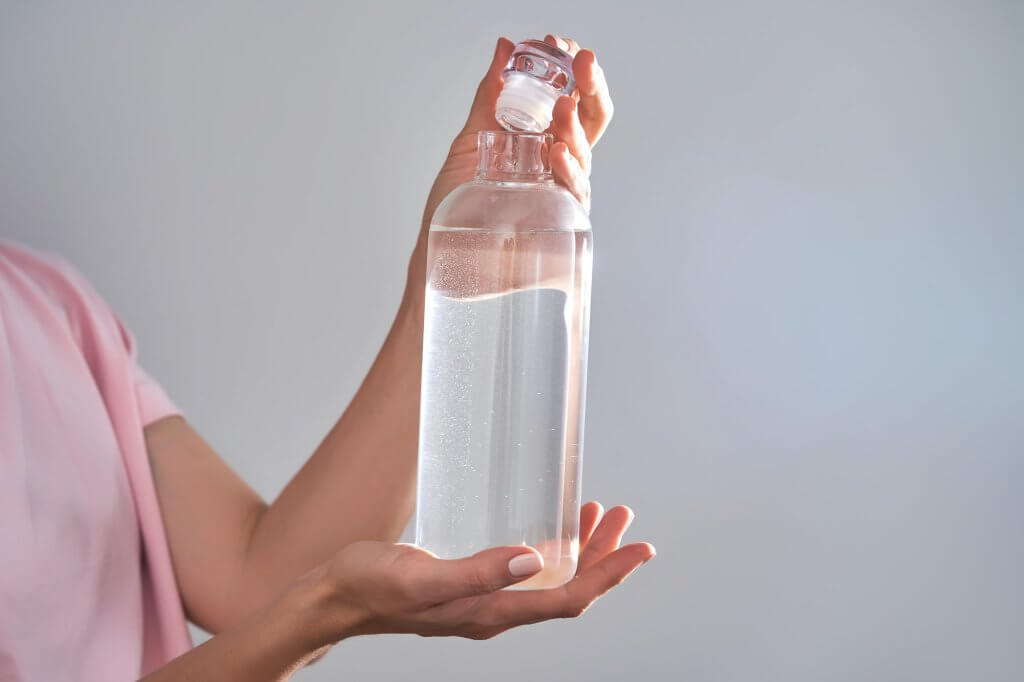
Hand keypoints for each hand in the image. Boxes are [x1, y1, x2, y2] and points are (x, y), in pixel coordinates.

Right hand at [314, 502, 652, 641]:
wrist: (334, 596)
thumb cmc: (370, 584)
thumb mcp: (420, 576)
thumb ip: (476, 571)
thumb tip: (535, 560)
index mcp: (490, 612)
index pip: (568, 600)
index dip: (609, 576)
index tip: (641, 550)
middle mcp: (494, 610)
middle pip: (567, 590)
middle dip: (602, 557)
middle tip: (622, 518)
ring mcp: (483, 600)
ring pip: (550, 581)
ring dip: (580, 552)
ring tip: (599, 517)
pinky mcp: (470, 585)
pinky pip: (526, 574)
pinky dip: (550, 551)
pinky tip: (549, 532)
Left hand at [406, 34, 612, 302]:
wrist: (440, 257)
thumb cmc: (453, 207)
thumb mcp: (471, 141)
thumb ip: (490, 97)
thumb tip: (505, 47)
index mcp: (540, 142)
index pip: (570, 100)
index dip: (572, 71)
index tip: (562, 46)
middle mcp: (557, 167)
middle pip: (589, 122)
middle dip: (591, 88)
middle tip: (581, 60)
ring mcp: (560, 196)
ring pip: (583, 155)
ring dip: (574, 126)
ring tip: (562, 105)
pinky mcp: (560, 227)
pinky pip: (574, 196)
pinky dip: (568, 171)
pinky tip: (555, 152)